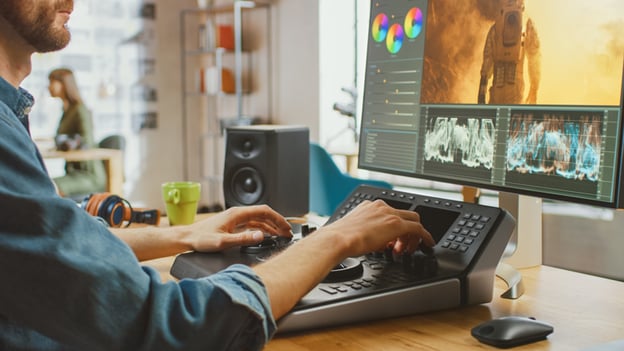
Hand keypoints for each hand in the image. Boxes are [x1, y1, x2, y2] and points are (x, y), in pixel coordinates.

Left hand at [186, 205, 291, 251]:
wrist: (186, 239)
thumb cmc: (200, 239)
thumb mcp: (223, 241)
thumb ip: (243, 238)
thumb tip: (261, 236)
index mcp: (237, 214)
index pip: (264, 211)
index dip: (278, 219)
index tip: (286, 228)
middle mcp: (237, 214)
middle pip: (263, 214)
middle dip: (277, 222)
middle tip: (287, 233)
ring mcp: (235, 219)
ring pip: (258, 220)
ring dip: (270, 227)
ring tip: (280, 235)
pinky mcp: (232, 225)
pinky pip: (252, 225)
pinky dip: (262, 229)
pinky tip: (265, 236)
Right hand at [320, 200, 434, 257]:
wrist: (338, 239)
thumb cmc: (340, 239)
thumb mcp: (355, 232)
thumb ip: (368, 233)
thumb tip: (376, 243)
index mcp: (369, 206)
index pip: (390, 214)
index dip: (394, 229)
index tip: (393, 240)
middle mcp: (380, 206)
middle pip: (404, 214)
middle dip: (406, 231)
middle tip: (402, 246)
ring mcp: (389, 213)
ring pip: (413, 220)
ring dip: (412, 236)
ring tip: (406, 250)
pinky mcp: (396, 224)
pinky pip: (418, 228)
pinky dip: (425, 236)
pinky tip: (427, 244)